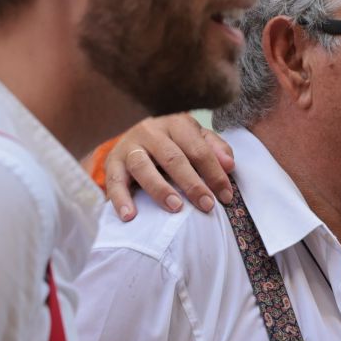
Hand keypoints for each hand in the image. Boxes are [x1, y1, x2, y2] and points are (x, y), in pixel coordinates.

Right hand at [102, 114, 233, 220]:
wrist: (135, 135)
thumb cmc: (174, 142)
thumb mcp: (197, 140)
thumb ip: (215, 150)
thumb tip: (229, 165)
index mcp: (176, 124)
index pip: (199, 149)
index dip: (215, 173)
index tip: (226, 197)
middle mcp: (151, 131)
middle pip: (173, 158)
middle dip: (192, 183)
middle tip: (206, 205)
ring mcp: (129, 146)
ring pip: (143, 166)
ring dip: (159, 188)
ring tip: (175, 207)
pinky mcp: (111, 161)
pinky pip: (114, 180)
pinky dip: (121, 199)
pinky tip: (130, 216)